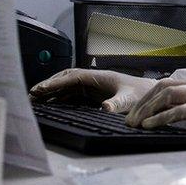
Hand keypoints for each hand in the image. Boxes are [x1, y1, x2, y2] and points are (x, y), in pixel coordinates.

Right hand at [29, 68, 155, 112]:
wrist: (153, 95)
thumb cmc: (142, 95)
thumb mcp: (129, 100)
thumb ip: (117, 104)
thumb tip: (105, 108)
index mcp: (100, 76)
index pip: (72, 77)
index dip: (55, 82)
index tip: (40, 89)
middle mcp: (94, 79)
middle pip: (66, 79)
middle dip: (49, 85)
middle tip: (31, 95)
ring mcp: (93, 86)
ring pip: (68, 87)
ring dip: (53, 92)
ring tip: (36, 101)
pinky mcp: (94, 95)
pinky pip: (73, 95)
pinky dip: (61, 99)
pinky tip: (51, 105)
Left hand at [126, 78, 185, 148]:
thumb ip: (185, 106)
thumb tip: (159, 113)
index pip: (167, 84)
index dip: (148, 97)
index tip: (135, 112)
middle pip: (164, 86)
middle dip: (144, 103)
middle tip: (130, 120)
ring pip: (168, 94)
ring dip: (148, 109)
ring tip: (135, 123)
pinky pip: (177, 111)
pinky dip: (160, 118)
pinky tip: (149, 125)